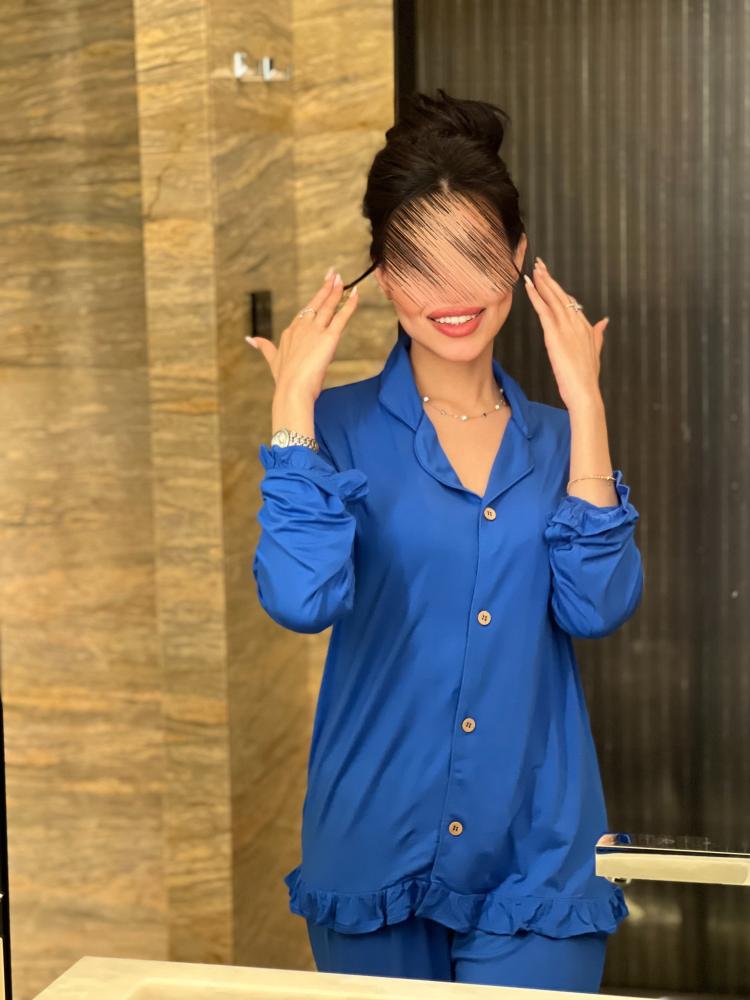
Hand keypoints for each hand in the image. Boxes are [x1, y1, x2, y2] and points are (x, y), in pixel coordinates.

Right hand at [247, 269, 358, 400]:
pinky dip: (349, 305)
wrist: (292, 390)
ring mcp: (314, 331)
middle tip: (334, 273)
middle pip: (315, 303)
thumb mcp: (273, 360)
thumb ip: (264, 347)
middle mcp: (301, 327)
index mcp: (290, 332)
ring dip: (336, 291)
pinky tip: (355, 295)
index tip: (320, 290)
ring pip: (327, 306)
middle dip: (325, 287)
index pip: (304, 313)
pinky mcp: (328, 338)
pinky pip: (341, 317)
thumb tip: (250, 339)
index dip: (314, 300)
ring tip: (342, 278)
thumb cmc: (284, 380)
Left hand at [523, 256, 608, 409]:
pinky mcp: (555, 335)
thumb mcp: (596, 351)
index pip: (570, 302)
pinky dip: (535, 296)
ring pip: (552, 299)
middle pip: (561, 295)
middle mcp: (577, 322)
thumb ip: (599, 334)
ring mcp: (566, 327)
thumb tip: (605, 321)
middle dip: (549, 279)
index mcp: (586, 326)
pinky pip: (543, 310)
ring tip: (533, 270)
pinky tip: (528, 286)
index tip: (550, 278)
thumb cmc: (587, 377)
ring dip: (542, 282)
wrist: (585, 391)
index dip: (559, 289)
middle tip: (539, 264)